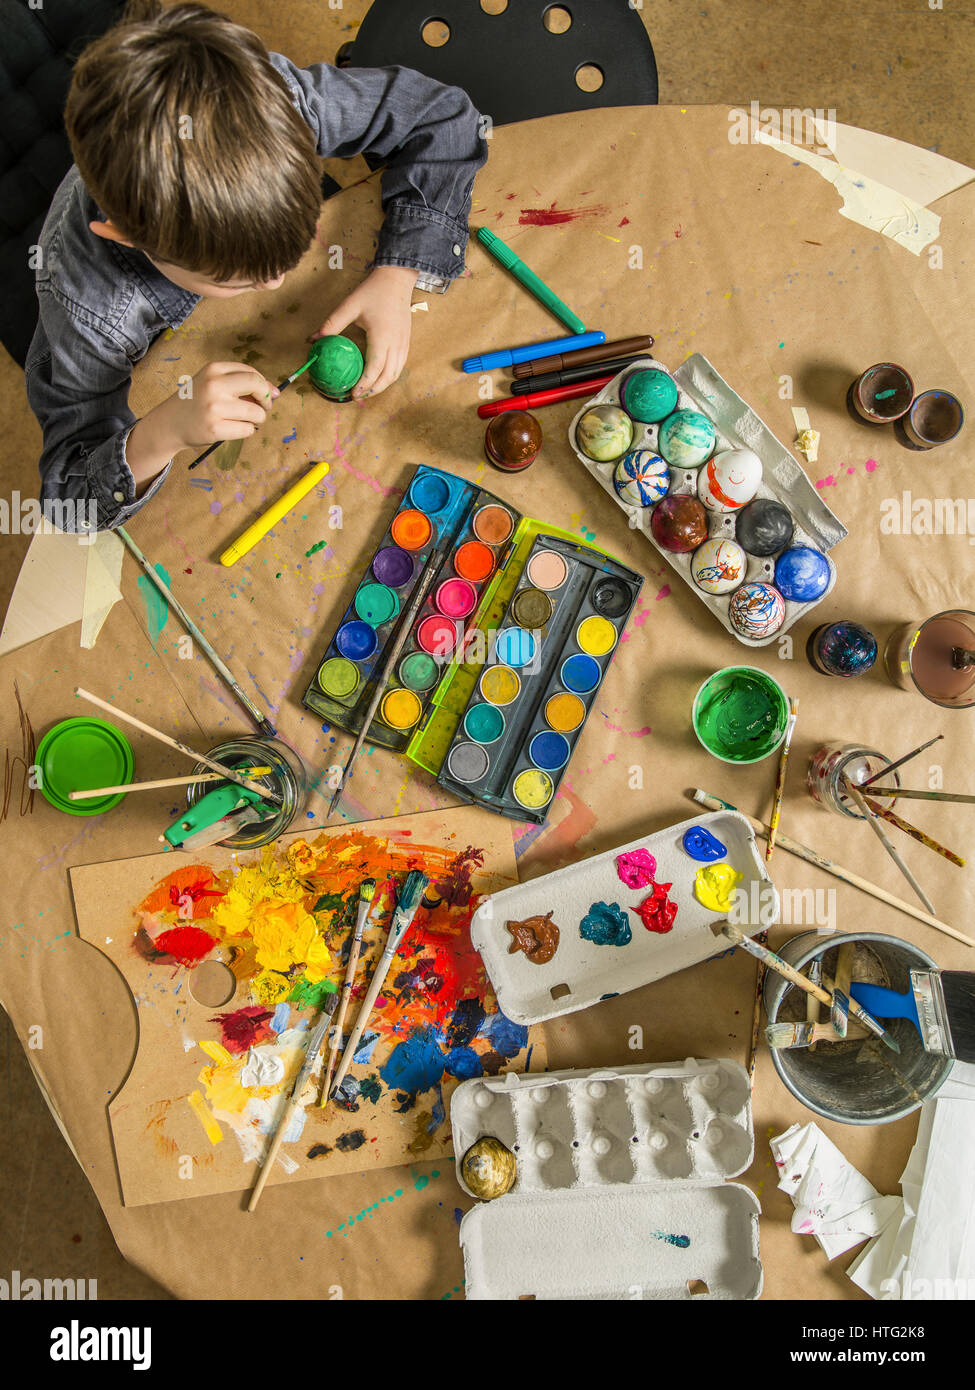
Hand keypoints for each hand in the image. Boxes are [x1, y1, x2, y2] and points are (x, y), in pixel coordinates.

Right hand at [127, 363, 279, 483]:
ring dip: (257, 419)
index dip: (265, 386)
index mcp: (214, 369)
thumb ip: (240, 383)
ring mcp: (214, 407)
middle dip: (266, 399)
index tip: (269, 395)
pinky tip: (233, 428)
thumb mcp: (213, 383)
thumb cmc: (198, 401)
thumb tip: (275, 392)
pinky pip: (247, 430)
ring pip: (256, 413)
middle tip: (264, 408)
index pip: (252, 373)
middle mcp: (214, 385)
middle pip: (257, 385)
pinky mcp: (215, 428)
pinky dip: (246, 430)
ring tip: (244, 420)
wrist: (170, 423)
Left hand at [313, 265, 415, 398]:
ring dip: (382, 386)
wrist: (397, 279)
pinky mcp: (406, 342)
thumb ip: (331, 324)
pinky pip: (400, 366)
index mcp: (381, 337)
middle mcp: (395, 344)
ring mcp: (403, 344)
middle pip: (387, 377)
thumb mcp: (349, 306)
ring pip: (395, 374)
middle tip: (357, 396)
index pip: (374, 369)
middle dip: (373, 391)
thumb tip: (312, 339)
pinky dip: (389, 376)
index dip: (363, 385)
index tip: (352, 393)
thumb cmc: (373, 291)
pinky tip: (379, 377)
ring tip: (367, 390)